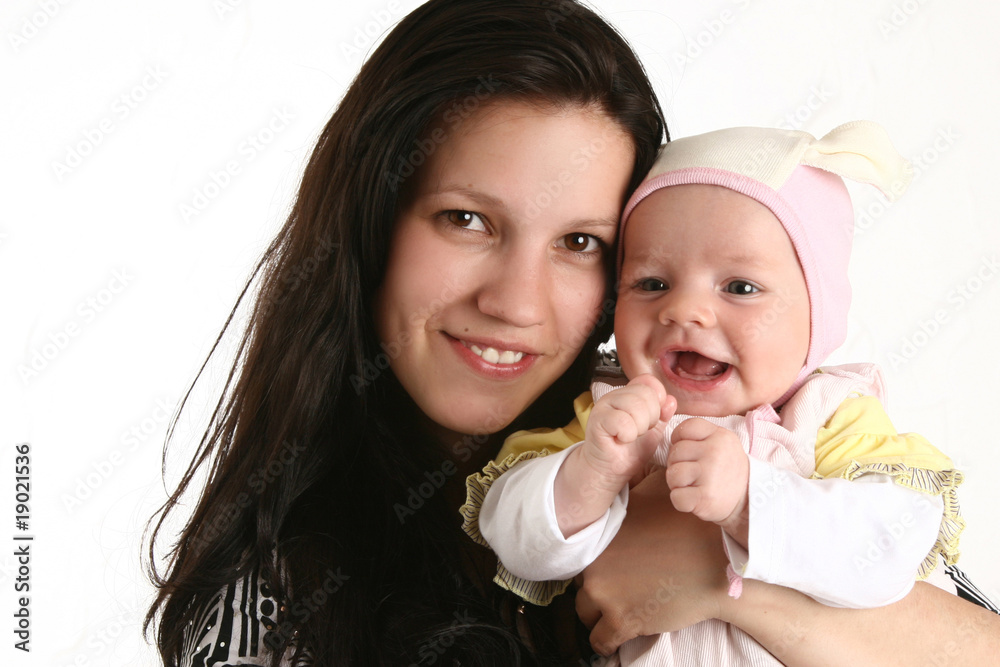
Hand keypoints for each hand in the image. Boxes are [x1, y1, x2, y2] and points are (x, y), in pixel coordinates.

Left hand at [574, 467, 729, 654]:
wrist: (715, 562)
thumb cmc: (688, 525)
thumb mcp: (657, 489)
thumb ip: (635, 481)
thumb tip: (628, 460)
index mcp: (601, 537)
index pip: (582, 555)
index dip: (595, 562)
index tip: (607, 568)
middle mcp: (596, 566)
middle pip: (581, 584)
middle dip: (596, 587)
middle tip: (616, 588)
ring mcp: (607, 596)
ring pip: (584, 612)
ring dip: (597, 613)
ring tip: (615, 609)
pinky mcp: (622, 623)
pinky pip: (600, 641)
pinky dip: (605, 641)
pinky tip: (614, 636)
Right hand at [581, 374, 675, 487]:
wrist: (609, 471)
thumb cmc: (628, 451)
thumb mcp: (653, 432)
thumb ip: (663, 415)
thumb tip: (671, 399)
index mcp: (627, 394)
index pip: (649, 381)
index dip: (657, 401)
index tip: (652, 420)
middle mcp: (614, 396)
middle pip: (646, 393)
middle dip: (651, 418)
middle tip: (639, 432)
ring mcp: (604, 406)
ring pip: (635, 406)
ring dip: (639, 428)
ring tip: (630, 436)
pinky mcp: (597, 421)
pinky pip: (623, 421)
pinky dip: (628, 435)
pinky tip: (621, 440)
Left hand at [665, 418, 748, 534]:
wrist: (749, 499)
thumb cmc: (727, 470)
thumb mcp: (721, 443)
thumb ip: (700, 435)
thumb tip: (666, 428)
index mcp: (719, 435)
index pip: (685, 428)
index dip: (679, 439)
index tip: (688, 452)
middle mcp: (715, 452)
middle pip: (676, 452)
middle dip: (678, 464)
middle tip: (692, 473)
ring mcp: (710, 474)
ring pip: (673, 474)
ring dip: (678, 484)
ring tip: (693, 485)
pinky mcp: (706, 497)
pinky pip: (676, 497)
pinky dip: (681, 501)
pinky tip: (694, 498)